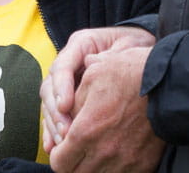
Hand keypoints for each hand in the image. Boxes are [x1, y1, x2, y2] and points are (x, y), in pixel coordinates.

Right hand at [40, 26, 154, 151]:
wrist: (139, 46)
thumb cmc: (134, 44)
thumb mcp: (129, 45)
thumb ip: (114, 56)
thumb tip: (96, 66)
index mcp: (81, 44)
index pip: (63, 65)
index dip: (61, 86)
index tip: (65, 106)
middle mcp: (69, 61)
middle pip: (50, 86)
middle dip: (55, 111)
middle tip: (66, 132)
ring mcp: (66, 79)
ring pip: (49, 102)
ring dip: (53, 123)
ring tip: (62, 143)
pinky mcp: (68, 95)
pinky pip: (55, 113)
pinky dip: (52, 130)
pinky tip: (53, 146)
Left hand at [49, 46, 163, 172]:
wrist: (170, 84)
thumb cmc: (130, 73)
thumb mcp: (93, 75)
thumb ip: (73, 99)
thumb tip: (63, 110)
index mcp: (85, 131)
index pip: (59, 162)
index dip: (58, 154)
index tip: (63, 146)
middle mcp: (103, 153)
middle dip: (72, 164)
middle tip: (77, 151)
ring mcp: (124, 162)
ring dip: (93, 168)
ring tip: (97, 152)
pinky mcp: (143, 165)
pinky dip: (116, 169)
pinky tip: (117, 155)